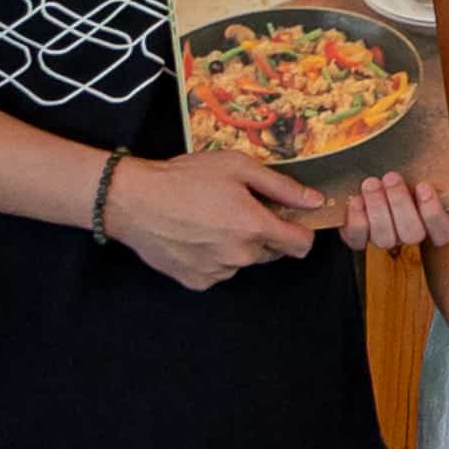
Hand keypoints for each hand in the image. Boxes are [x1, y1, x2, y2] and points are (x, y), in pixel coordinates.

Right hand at [103, 148, 332, 290]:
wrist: (133, 200)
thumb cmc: (184, 178)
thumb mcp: (237, 167)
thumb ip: (281, 186)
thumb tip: (314, 200)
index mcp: (255, 227)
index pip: (301, 245)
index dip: (300, 231)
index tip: (288, 219)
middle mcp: (240, 255)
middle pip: (271, 252)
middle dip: (263, 233)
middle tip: (237, 209)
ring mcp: (218, 272)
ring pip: (243, 261)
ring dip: (237, 245)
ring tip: (210, 219)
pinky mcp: (197, 281)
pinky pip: (219, 271)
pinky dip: (214, 257)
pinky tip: (195, 235)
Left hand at [339, 157, 448, 255]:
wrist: (395, 149)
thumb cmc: (427, 158)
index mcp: (437, 221)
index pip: (442, 231)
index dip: (433, 213)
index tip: (424, 186)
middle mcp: (411, 232)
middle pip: (410, 235)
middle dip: (400, 206)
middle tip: (391, 177)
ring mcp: (386, 233)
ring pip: (384, 239)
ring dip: (377, 211)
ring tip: (371, 183)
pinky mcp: (360, 231)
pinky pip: (357, 240)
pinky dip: (355, 223)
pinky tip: (356, 200)